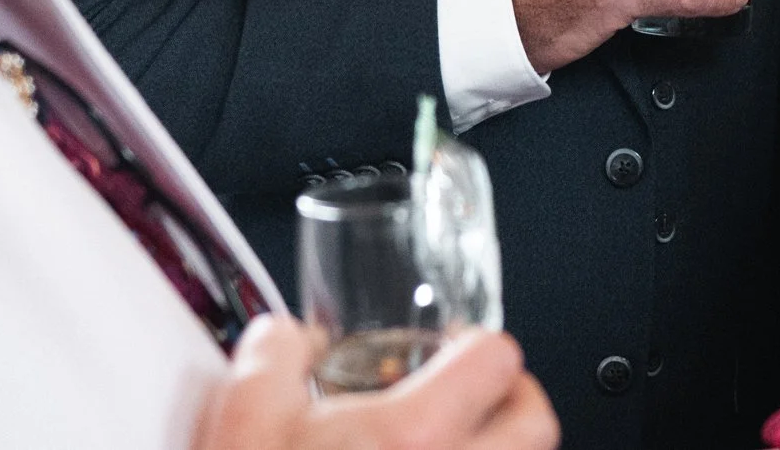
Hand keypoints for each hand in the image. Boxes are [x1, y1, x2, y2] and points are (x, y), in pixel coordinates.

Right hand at [196, 319, 557, 449]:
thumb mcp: (243, 421)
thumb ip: (276, 356)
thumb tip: (294, 339)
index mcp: (411, 437)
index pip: (496, 360)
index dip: (476, 345)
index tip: (455, 351)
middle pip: (536, 426)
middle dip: (513, 399)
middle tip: (479, 395)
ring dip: (496, 448)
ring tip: (454, 443)